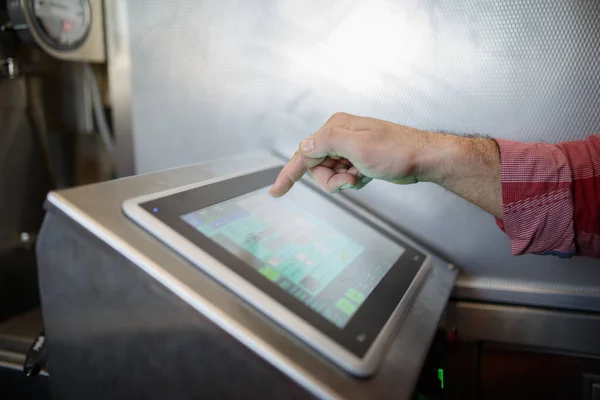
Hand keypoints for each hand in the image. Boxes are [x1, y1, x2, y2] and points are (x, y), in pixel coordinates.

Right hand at [269, 112, 436, 196]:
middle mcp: (340, 134)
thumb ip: (326, 143)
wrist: (423, 158)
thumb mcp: (357, 146)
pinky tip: (366, 176)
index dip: (289, 173)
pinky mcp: (359, 158)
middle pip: (316, 166)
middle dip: (330, 179)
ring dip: (343, 181)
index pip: (304, 152)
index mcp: (336, 127)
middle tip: (349, 180)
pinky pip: (343, 175)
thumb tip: (303, 146)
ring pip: (329, 173)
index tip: (276, 191)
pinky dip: (352, 180)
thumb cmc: (396, 151)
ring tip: (361, 176)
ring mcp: (350, 147)